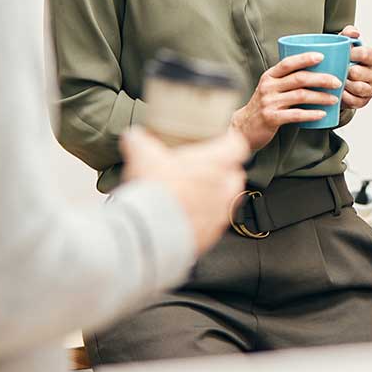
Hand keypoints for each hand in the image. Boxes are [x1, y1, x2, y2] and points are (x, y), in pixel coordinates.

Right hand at [120, 126, 248, 253]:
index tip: (222, 142)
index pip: (237, 146)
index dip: (230, 142)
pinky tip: (187, 218)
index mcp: (215, 163)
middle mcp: (223, 188)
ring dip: (216, 197)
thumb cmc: (155, 192)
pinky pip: (215, 224)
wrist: (149, 232)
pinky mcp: (211, 235)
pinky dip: (205, 220)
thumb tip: (133, 136)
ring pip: (228, 201)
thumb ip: (139, 141)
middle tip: (204, 170)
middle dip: (224, 172)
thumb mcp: (141, 156)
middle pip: (235, 175)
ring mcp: (219, 213)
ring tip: (195, 196)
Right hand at [231, 52, 341, 151]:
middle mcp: (268, 87)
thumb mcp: (271, 88)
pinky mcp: (271, 118)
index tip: (321, 56)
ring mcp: (269, 102)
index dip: (305, 58)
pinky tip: (322, 114)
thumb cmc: (263, 106)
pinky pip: (295, 114)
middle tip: (337, 82)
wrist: (243, 128)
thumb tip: (317, 73)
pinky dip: (311, 114)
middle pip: (299, 79)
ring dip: (320, 97)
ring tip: (334, 99)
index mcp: (269, 76)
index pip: (288, 63)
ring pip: (300, 96)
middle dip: (321, 79)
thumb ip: (287, 80)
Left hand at [339, 26, 371, 110]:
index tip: (340, 53)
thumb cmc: (344, 60)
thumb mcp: (346, 44)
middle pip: (358, 72)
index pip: (365, 54)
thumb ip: (349, 33)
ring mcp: (371, 89)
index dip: (351, 53)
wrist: (340, 79)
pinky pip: (353, 100)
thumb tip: (354, 33)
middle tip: (334, 68)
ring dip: (344, 84)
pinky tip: (337, 91)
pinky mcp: (364, 102)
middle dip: (344, 71)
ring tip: (335, 79)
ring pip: (357, 88)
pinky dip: (344, 96)